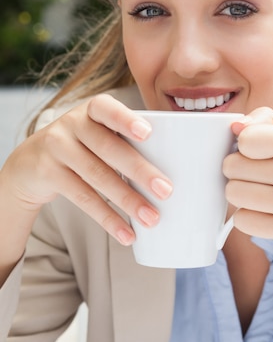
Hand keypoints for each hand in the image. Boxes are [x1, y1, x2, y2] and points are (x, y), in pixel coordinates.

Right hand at [1, 94, 172, 248]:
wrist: (28, 164)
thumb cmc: (81, 146)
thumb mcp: (96, 133)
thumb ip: (125, 141)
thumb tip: (175, 167)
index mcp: (91, 110)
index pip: (106, 108)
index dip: (126, 119)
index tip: (148, 133)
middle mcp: (72, 124)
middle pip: (108, 148)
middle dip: (139, 171)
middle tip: (166, 190)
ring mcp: (56, 148)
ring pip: (97, 176)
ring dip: (127, 200)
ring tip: (152, 218)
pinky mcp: (47, 173)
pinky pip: (82, 198)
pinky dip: (107, 218)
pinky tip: (126, 233)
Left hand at [223, 107, 272, 298]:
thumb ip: (266, 121)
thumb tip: (236, 126)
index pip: (247, 139)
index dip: (245, 145)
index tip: (256, 151)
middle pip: (233, 167)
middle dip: (238, 169)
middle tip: (255, 173)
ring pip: (234, 193)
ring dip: (240, 193)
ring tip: (260, 191)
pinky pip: (243, 221)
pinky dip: (247, 216)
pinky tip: (264, 211)